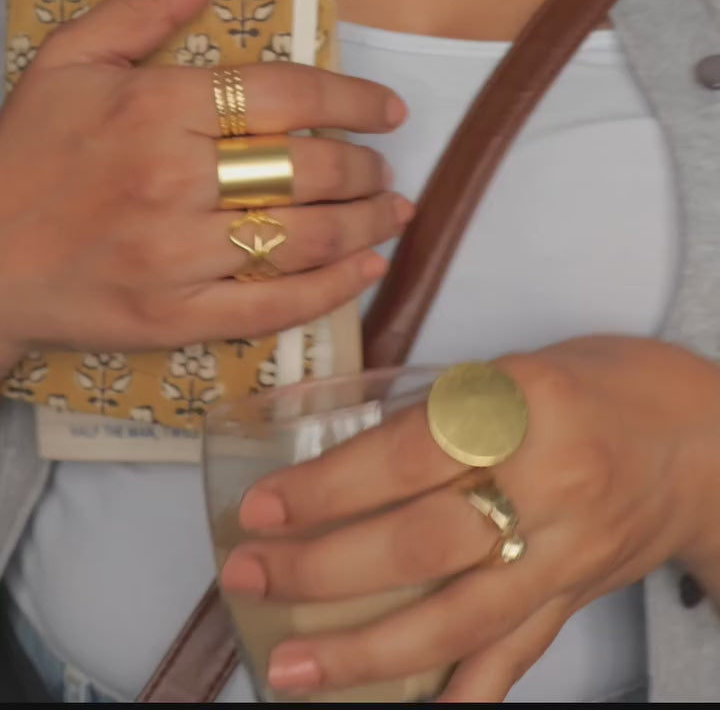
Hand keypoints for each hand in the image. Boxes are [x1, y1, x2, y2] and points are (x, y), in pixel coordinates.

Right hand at [0, 0, 409, 367]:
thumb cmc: (26, 149)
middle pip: (307, 169)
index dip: (353, 100)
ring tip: (392, 213)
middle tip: (383, 167)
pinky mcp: (172, 317)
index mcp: (157, 107)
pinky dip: (331, 291)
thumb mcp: (74, 58)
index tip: (388, 109)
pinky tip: (366, 271)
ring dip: (365, 226)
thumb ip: (151, 1)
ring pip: (302, 238)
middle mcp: (173, 179)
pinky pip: (270, 307)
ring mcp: (174, 256)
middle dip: (365, 168)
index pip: (287, 95)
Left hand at [223, 335, 719, 701]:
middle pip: (424, 543)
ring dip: (367, 651)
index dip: (328, 487)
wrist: (700, 438)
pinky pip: (515, 655)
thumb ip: (440, 414)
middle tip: (251, 576)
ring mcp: (567, 551)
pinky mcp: (578, 596)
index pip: (408, 456)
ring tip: (292, 667)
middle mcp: (548, 483)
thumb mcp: (515, 367)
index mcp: (524, 405)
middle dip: (324, 570)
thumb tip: (340, 460)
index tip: (262, 508)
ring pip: (459, 616)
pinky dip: (460, 693)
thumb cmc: (598, 383)